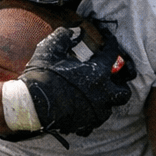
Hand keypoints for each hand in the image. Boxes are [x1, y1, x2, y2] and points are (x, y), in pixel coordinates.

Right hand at [17, 25, 136, 136]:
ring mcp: (95, 112)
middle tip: (110, 79)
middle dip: (120, 85)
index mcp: (97, 73)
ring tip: (95, 95)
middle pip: (123, 92)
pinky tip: (82, 109)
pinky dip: (91, 115)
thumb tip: (72, 30)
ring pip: (109, 108)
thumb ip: (64, 36)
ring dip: (105, 101)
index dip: (111, 43)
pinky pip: (94, 122)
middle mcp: (101, 94)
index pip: (112, 54)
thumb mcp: (50, 49)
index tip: (108, 40)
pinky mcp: (85, 125)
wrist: (32, 106)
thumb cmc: (42, 77)